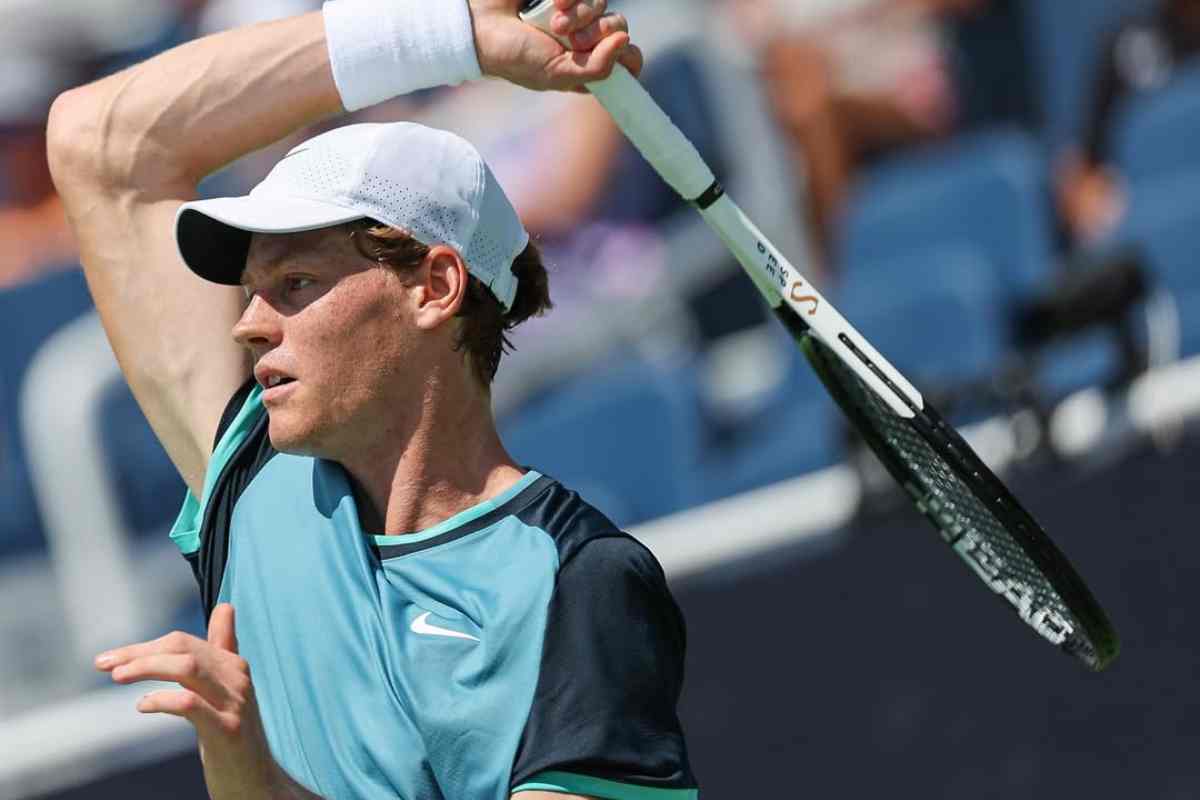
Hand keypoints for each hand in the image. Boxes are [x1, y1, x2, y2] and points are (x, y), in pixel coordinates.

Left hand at [96, 605, 291, 798]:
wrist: (258, 782)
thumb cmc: (234, 735)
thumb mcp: (228, 690)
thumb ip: (224, 649)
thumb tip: (226, 607)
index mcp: (234, 665)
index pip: (185, 641)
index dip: (145, 645)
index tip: (112, 658)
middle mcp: (238, 678)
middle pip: (183, 648)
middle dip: (139, 653)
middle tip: (103, 665)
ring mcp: (235, 704)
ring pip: (188, 668)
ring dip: (147, 667)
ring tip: (117, 677)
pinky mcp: (228, 730)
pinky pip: (190, 704)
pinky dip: (162, 700)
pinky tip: (143, 706)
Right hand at [469, 0, 643, 91]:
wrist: (481, 25)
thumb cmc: (515, 57)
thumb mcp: (556, 74)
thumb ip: (595, 68)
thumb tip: (625, 41)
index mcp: (586, 66)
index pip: (628, 60)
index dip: (629, 56)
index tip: (621, 53)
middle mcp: (585, 38)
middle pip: (619, 26)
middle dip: (596, 33)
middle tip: (570, 40)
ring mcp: (576, 12)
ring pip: (602, 4)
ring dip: (579, 13)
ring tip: (552, 22)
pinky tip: (552, 2)